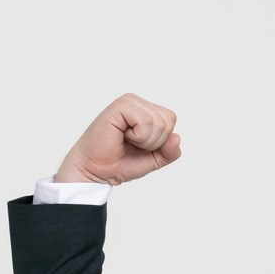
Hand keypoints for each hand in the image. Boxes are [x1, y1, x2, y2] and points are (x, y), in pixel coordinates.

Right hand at [52, 93, 181, 185]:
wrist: (98, 171)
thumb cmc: (121, 162)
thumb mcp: (154, 160)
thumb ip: (170, 151)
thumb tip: (176, 137)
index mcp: (146, 110)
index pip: (171, 119)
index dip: (162, 141)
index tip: (142, 146)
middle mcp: (138, 103)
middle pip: (168, 120)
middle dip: (155, 141)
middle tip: (133, 144)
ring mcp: (128, 102)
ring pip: (159, 122)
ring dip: (146, 140)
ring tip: (127, 140)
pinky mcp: (120, 106)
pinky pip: (145, 121)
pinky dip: (138, 136)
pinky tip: (123, 135)